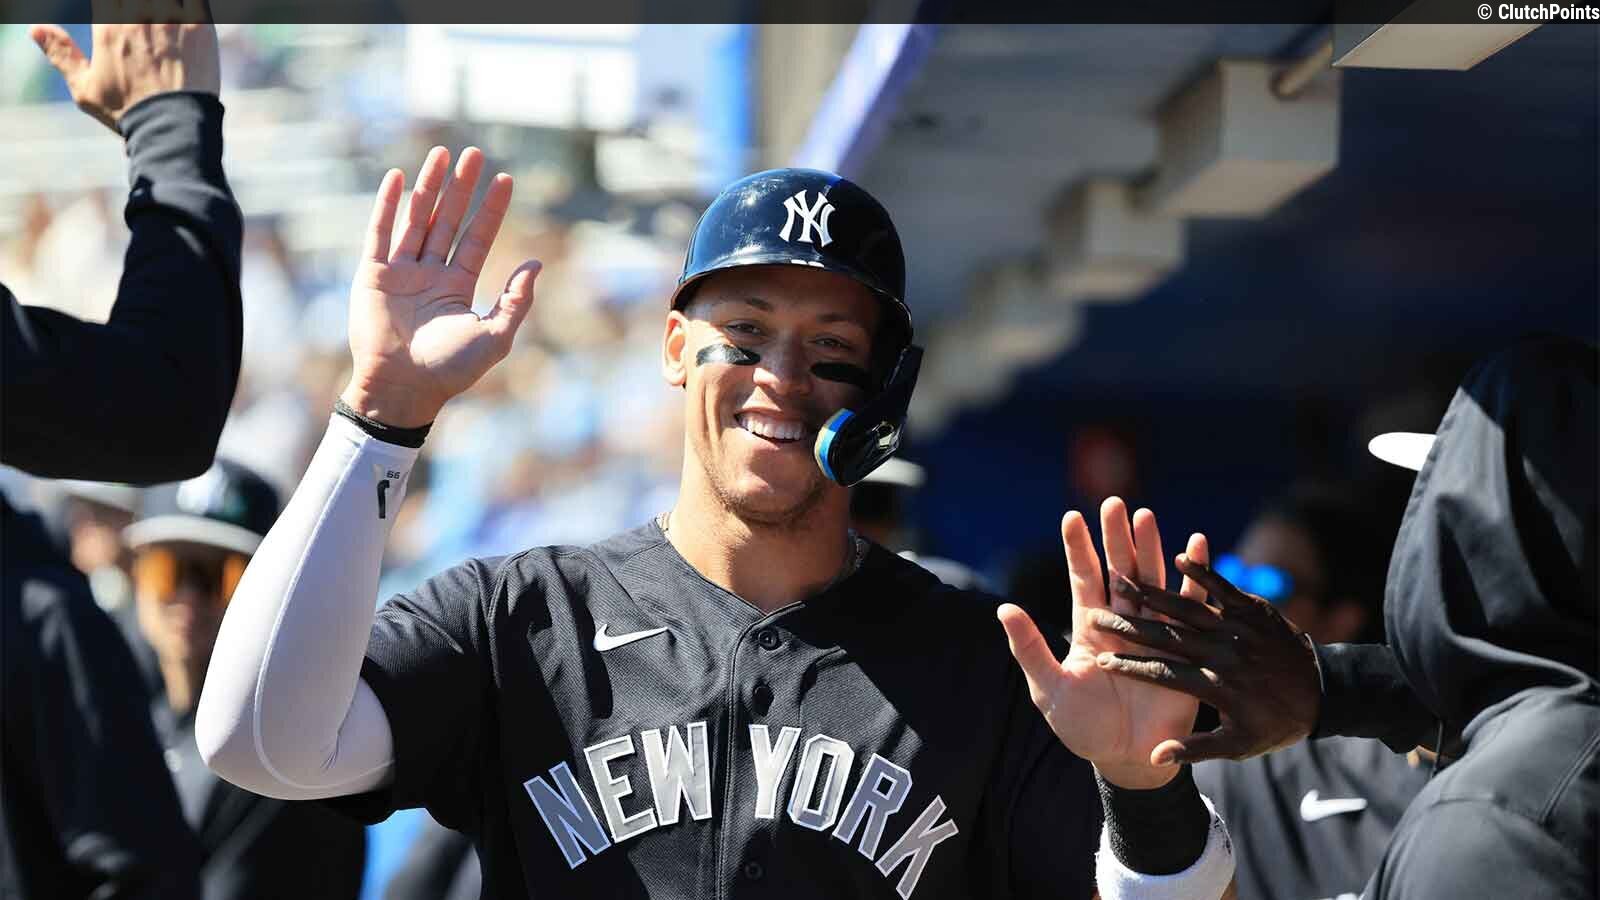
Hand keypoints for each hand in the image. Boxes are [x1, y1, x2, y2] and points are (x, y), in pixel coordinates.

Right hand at [31, 10, 220, 133]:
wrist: (174, 129)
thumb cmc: (128, 112)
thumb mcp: (85, 88)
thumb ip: (61, 53)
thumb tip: (35, 29)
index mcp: (108, 25)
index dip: (111, 7)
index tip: (115, 14)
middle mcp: (139, 16)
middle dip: (132, 5)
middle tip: (138, 20)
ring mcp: (172, 19)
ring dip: (162, 5)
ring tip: (159, 20)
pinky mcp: (201, 27)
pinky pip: (195, 1)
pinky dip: (190, 4)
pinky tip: (184, 14)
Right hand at [341, 146, 538, 427]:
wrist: (403, 389)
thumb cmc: (450, 370)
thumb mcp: (494, 336)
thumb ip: (515, 301)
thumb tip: (537, 265)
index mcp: (457, 287)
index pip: (478, 238)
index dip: (491, 210)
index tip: (505, 180)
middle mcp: (429, 274)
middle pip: (448, 220)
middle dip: (461, 188)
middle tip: (474, 154)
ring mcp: (400, 273)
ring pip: (417, 219)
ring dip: (429, 186)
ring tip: (442, 154)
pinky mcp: (372, 275)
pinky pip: (380, 233)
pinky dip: (388, 205)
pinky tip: (398, 177)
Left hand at [998, 498, 1209, 788]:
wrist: (1125, 759)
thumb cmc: (1082, 727)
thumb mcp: (1049, 689)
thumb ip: (1030, 648)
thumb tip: (1003, 608)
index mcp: (1088, 629)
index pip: (1083, 579)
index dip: (1078, 549)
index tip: (1072, 517)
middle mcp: (1121, 624)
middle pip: (1119, 571)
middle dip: (1116, 537)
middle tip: (1115, 503)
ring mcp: (1153, 633)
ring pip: (1151, 582)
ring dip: (1151, 549)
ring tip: (1148, 516)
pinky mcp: (1183, 649)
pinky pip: (1190, 608)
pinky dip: (1194, 579)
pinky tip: (1196, 547)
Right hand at [1089, 553, 1320, 763]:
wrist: (1325, 695)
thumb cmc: (1274, 724)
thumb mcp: (1237, 746)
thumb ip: (1195, 748)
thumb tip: (1154, 756)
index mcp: (1216, 687)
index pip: (1162, 674)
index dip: (1130, 667)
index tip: (1101, 660)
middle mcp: (1225, 655)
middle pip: (1167, 636)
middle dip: (1129, 625)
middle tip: (1096, 615)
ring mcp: (1240, 629)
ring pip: (1189, 608)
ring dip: (1154, 593)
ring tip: (1122, 580)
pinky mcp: (1254, 610)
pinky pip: (1224, 588)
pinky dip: (1203, 572)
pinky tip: (1178, 557)